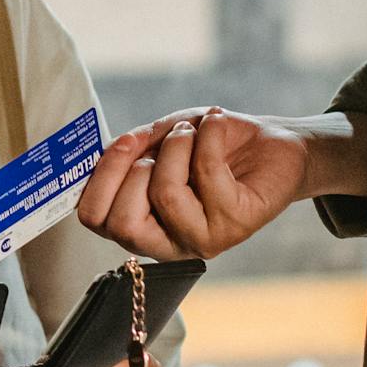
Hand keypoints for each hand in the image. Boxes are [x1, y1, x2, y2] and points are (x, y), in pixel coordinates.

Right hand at [78, 107, 307, 259]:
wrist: (271, 145)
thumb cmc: (211, 145)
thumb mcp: (163, 138)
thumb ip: (134, 147)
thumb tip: (116, 149)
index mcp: (144, 226)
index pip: (96, 220)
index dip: (101, 177)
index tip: (125, 142)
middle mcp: (170, 243)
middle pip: (123, 224)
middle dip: (134, 168)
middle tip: (161, 143)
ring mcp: (204, 239)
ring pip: (166, 195)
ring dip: (176, 146)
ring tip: (192, 130)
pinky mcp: (237, 224)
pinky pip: (207, 173)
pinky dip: (208, 135)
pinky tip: (216, 123)